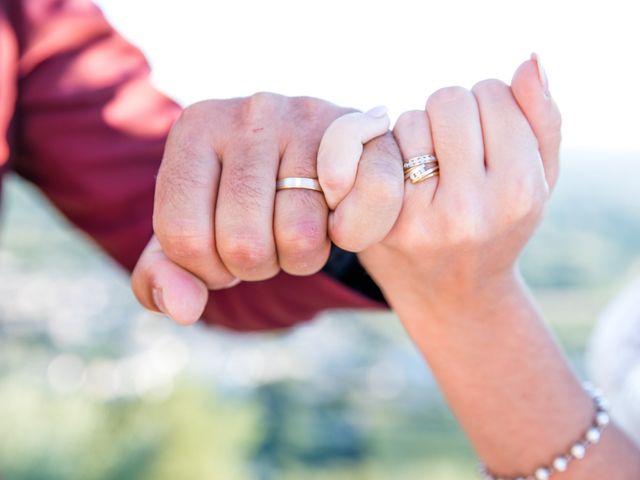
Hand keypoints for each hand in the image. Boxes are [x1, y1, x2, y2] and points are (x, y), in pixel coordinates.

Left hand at [131, 93, 401, 323]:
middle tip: (266, 241)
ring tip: (300, 226)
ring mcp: (310, 118)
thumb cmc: (246, 201)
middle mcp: (252, 113)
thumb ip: (167, 273)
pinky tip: (339, 216)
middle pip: (243, 244)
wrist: (320, 157)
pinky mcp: (361, 133)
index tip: (223, 254)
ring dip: (303, 257)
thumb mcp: (195, 232)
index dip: (208, 269)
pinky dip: (353, 234)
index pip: (183, 237)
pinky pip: (357, 212)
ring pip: (301, 237)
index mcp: (195, 129)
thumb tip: (181, 310)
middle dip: (257, 266)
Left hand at [319, 56, 561, 325]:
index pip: (491, 94)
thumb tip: (528, 63)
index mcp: (518, 192)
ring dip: (417, 133)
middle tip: (452, 148)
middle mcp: (469, 209)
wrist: (453, 296)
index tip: (484, 135)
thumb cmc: (499, 226)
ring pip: (409, 120)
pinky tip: (398, 178)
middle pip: (448, 100)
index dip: (486, 106)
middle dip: (450, 115)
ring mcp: (419, 220)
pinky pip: (376, 150)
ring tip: (428, 167)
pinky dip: (387, 151)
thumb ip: (542, 120)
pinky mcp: (381, 226)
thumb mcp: (539, 180)